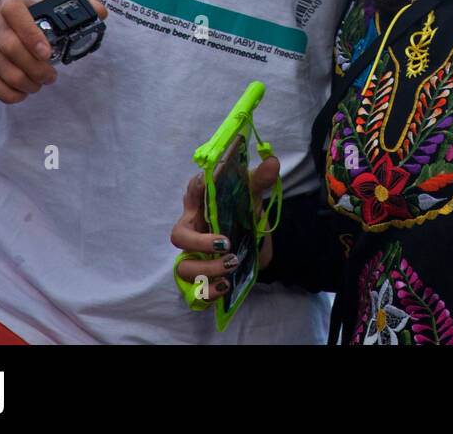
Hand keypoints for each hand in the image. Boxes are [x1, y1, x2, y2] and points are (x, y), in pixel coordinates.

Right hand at [0, 0, 106, 102]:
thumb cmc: (34, 21)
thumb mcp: (56, 7)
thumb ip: (83, 1)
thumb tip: (100, 11)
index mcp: (9, 4)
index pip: (13, 10)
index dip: (30, 32)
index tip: (48, 53)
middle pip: (10, 47)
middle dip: (36, 67)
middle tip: (52, 77)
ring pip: (3, 70)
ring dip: (27, 83)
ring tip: (40, 84)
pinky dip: (12, 94)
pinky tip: (23, 91)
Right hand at [172, 156, 279, 303]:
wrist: (255, 239)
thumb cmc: (244, 209)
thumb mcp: (252, 194)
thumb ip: (260, 179)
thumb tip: (273, 162)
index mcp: (200, 202)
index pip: (191, 192)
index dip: (195, 190)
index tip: (205, 187)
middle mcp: (192, 228)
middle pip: (179, 236)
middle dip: (199, 242)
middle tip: (225, 243)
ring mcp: (192, 254)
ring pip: (184, 266)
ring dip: (208, 269)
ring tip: (232, 264)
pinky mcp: (199, 277)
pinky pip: (193, 290)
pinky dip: (208, 290)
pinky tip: (225, 285)